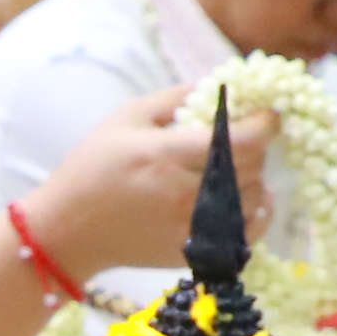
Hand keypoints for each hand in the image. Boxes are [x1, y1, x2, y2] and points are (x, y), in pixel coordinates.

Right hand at [22, 88, 275, 278]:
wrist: (66, 231)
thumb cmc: (91, 169)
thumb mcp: (124, 118)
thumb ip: (174, 97)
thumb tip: (218, 82)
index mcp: (165, 154)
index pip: (241, 139)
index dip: (266, 124)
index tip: (269, 114)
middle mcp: (182, 193)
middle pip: (252, 167)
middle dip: (257, 149)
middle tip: (245, 139)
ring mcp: (189, 228)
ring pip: (253, 199)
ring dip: (255, 181)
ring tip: (239, 171)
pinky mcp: (191, 253)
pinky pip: (246, 234)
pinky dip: (256, 216)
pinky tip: (248, 203)